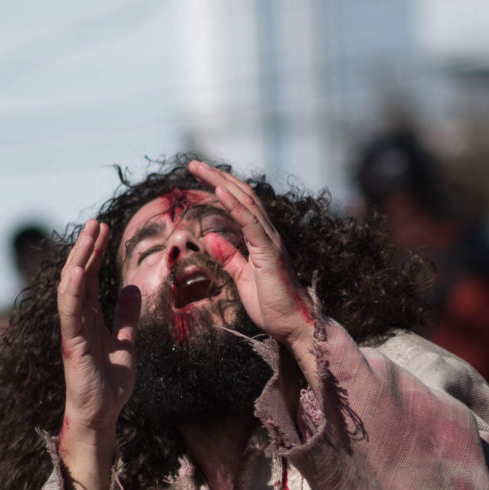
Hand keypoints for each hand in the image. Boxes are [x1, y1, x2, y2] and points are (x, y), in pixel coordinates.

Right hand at [57, 216, 139, 448]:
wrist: (102, 415)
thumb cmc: (109, 384)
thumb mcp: (126, 343)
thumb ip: (126, 317)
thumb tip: (131, 287)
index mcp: (89, 318)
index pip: (89, 278)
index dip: (95, 253)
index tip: (104, 229)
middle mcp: (77, 320)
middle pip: (79, 276)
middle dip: (87, 248)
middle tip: (97, 222)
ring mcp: (73, 330)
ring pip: (72, 287)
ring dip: (79, 259)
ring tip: (89, 234)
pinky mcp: (73, 343)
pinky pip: (70, 312)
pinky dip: (72, 290)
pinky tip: (77, 269)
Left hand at [184, 160, 316, 355]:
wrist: (294, 326)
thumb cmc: (272, 306)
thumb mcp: (242, 279)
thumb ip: (229, 257)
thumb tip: (210, 237)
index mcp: (261, 240)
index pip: (242, 204)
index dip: (222, 187)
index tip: (201, 176)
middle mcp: (268, 235)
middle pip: (243, 195)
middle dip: (218, 177)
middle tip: (194, 163)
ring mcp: (270, 241)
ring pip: (245, 202)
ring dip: (221, 183)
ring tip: (200, 168)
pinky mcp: (269, 252)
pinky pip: (250, 223)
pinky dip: (234, 205)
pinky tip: (219, 191)